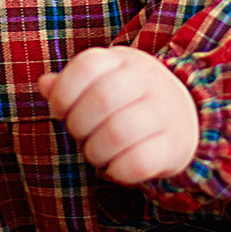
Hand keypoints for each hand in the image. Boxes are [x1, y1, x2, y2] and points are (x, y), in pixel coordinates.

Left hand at [38, 47, 198, 186]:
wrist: (185, 114)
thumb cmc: (128, 99)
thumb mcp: (101, 81)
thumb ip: (69, 84)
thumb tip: (44, 84)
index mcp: (123, 60)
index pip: (87, 65)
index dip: (63, 93)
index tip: (59, 111)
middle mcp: (148, 80)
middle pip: (102, 99)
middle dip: (78, 125)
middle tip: (80, 135)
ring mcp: (165, 112)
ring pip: (119, 133)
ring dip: (95, 151)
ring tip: (96, 152)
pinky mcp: (175, 145)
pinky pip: (139, 163)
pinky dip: (117, 171)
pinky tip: (115, 166)